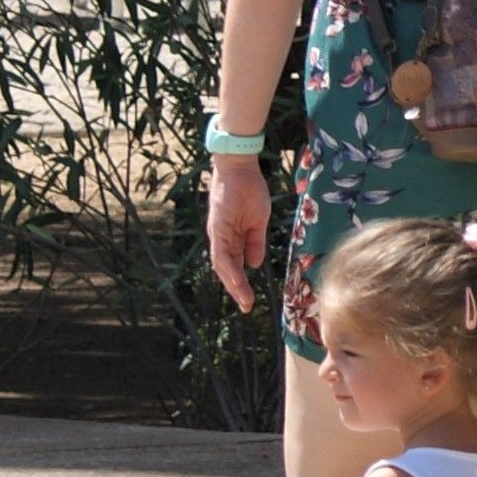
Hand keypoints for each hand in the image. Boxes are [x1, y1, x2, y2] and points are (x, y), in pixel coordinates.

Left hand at [207, 157, 271, 308]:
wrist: (241, 169)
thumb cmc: (250, 190)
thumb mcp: (259, 222)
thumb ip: (255, 243)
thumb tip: (254, 264)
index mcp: (232, 237)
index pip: (234, 265)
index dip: (241, 283)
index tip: (249, 300)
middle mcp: (222, 238)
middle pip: (226, 269)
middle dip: (236, 289)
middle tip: (246, 307)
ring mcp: (218, 234)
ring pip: (222, 265)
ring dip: (233, 284)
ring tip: (245, 300)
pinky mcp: (218, 228)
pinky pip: (222, 253)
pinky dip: (229, 268)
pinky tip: (238, 280)